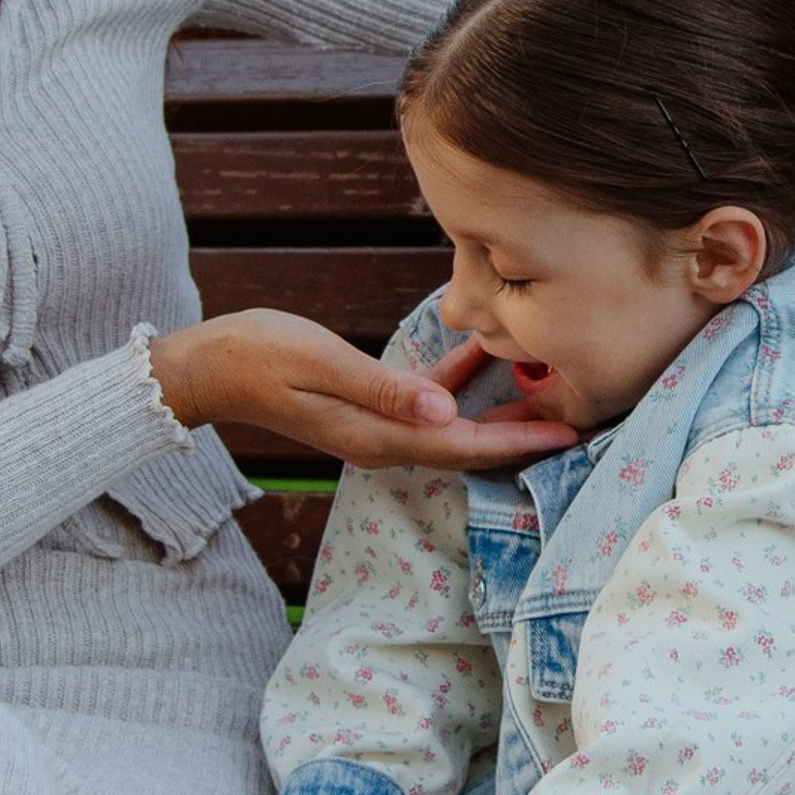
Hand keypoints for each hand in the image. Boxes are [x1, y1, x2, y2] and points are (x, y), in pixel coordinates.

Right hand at [147, 311, 578, 471]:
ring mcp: (378, 424)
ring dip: (500, 409)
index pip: (466, 446)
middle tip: (584, 414)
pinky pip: (428, 399)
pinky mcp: (370, 403)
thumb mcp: (322, 365)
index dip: (522, 441)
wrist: (209, 366)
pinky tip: (483, 348)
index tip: (572, 432)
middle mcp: (386, 439)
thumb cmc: (259, 356)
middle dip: (526, 434)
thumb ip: (385, 390)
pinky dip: (459, 380)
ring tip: (551, 386)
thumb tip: (446, 414)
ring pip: (456, 425)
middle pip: (471, 444)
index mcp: (380, 436)